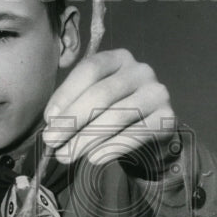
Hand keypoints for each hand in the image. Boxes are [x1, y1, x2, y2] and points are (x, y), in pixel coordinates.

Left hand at [42, 49, 174, 164]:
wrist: (151, 131)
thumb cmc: (114, 113)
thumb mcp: (93, 101)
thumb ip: (74, 104)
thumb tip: (53, 123)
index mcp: (118, 58)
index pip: (90, 69)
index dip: (66, 94)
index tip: (49, 119)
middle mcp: (140, 70)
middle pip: (101, 94)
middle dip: (72, 120)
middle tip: (51, 142)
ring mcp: (156, 93)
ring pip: (116, 115)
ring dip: (86, 139)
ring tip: (66, 156)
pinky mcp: (167, 118)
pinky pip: (135, 134)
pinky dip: (111, 147)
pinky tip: (93, 158)